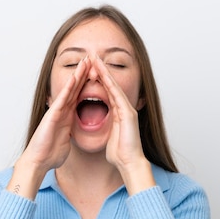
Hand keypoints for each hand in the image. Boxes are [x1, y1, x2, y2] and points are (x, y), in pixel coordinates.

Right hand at [7, 56, 91, 199]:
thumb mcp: (66, 141)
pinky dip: (68, 88)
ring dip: (77, 75)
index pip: (79, 97)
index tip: (96, 74)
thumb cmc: (50, 154)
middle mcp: (62, 112)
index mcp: (67, 117)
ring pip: (69, 90)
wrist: (39, 162)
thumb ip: (70, 133)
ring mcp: (57, 112)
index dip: (87, 85)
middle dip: (83, 74)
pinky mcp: (52, 116)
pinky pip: (62, 99)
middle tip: (92, 59)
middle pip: (75, 89)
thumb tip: (73, 133)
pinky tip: (75, 77)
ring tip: (85, 61)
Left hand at [93, 55, 154, 192]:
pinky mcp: (127, 113)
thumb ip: (107, 129)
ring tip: (95, 59)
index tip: (90, 68)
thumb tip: (101, 128)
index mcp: (118, 113)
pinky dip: (109, 83)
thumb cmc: (120, 154)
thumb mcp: (109, 137)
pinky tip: (102, 73)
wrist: (130, 163)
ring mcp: (127, 109)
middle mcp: (124, 108)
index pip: (107, 92)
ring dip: (104, 72)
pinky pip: (116, 94)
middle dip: (101, 70)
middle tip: (92, 55)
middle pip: (111, 84)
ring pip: (113, 86)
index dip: (99, 79)